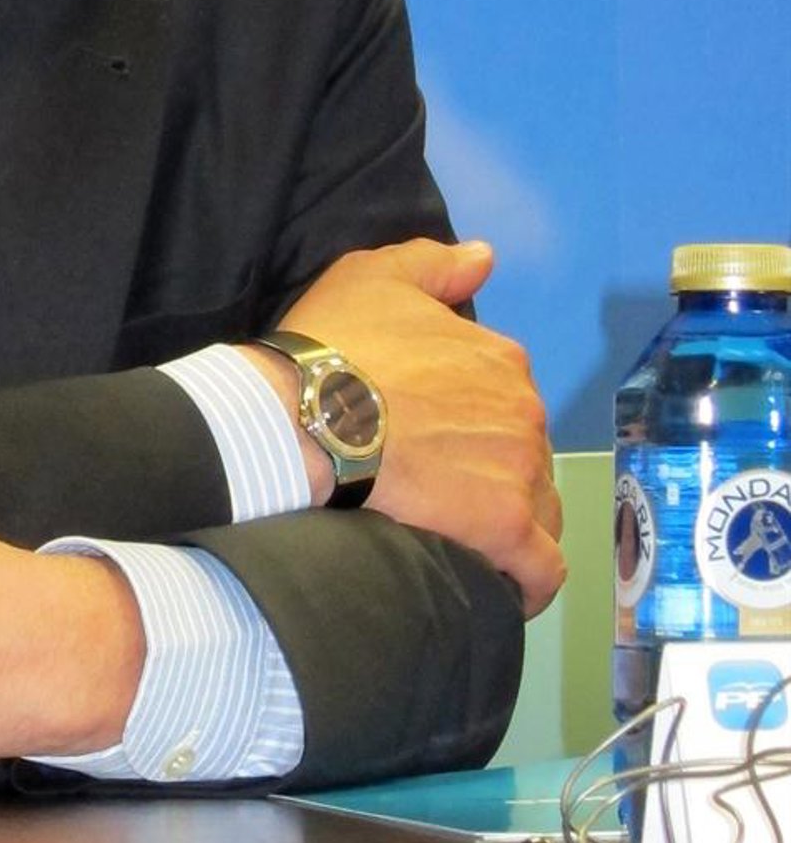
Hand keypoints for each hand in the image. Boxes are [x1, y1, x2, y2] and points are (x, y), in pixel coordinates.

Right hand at [268, 237, 563, 615]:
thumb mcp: (373, 276)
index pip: (505, 397)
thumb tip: (485, 257)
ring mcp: (521, 470)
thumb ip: (436, 265)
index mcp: (500, 358)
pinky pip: (541, 568)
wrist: (302, 415)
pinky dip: (525, 579)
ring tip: (457, 538)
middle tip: (433, 488)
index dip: (470, 418)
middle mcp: (525, 411)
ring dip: (509, 524)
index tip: (429, 435)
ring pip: (538, 508)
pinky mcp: (508, 528)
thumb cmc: (331, 346)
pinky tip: (495, 585)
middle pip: (523, 453)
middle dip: (489, 471)